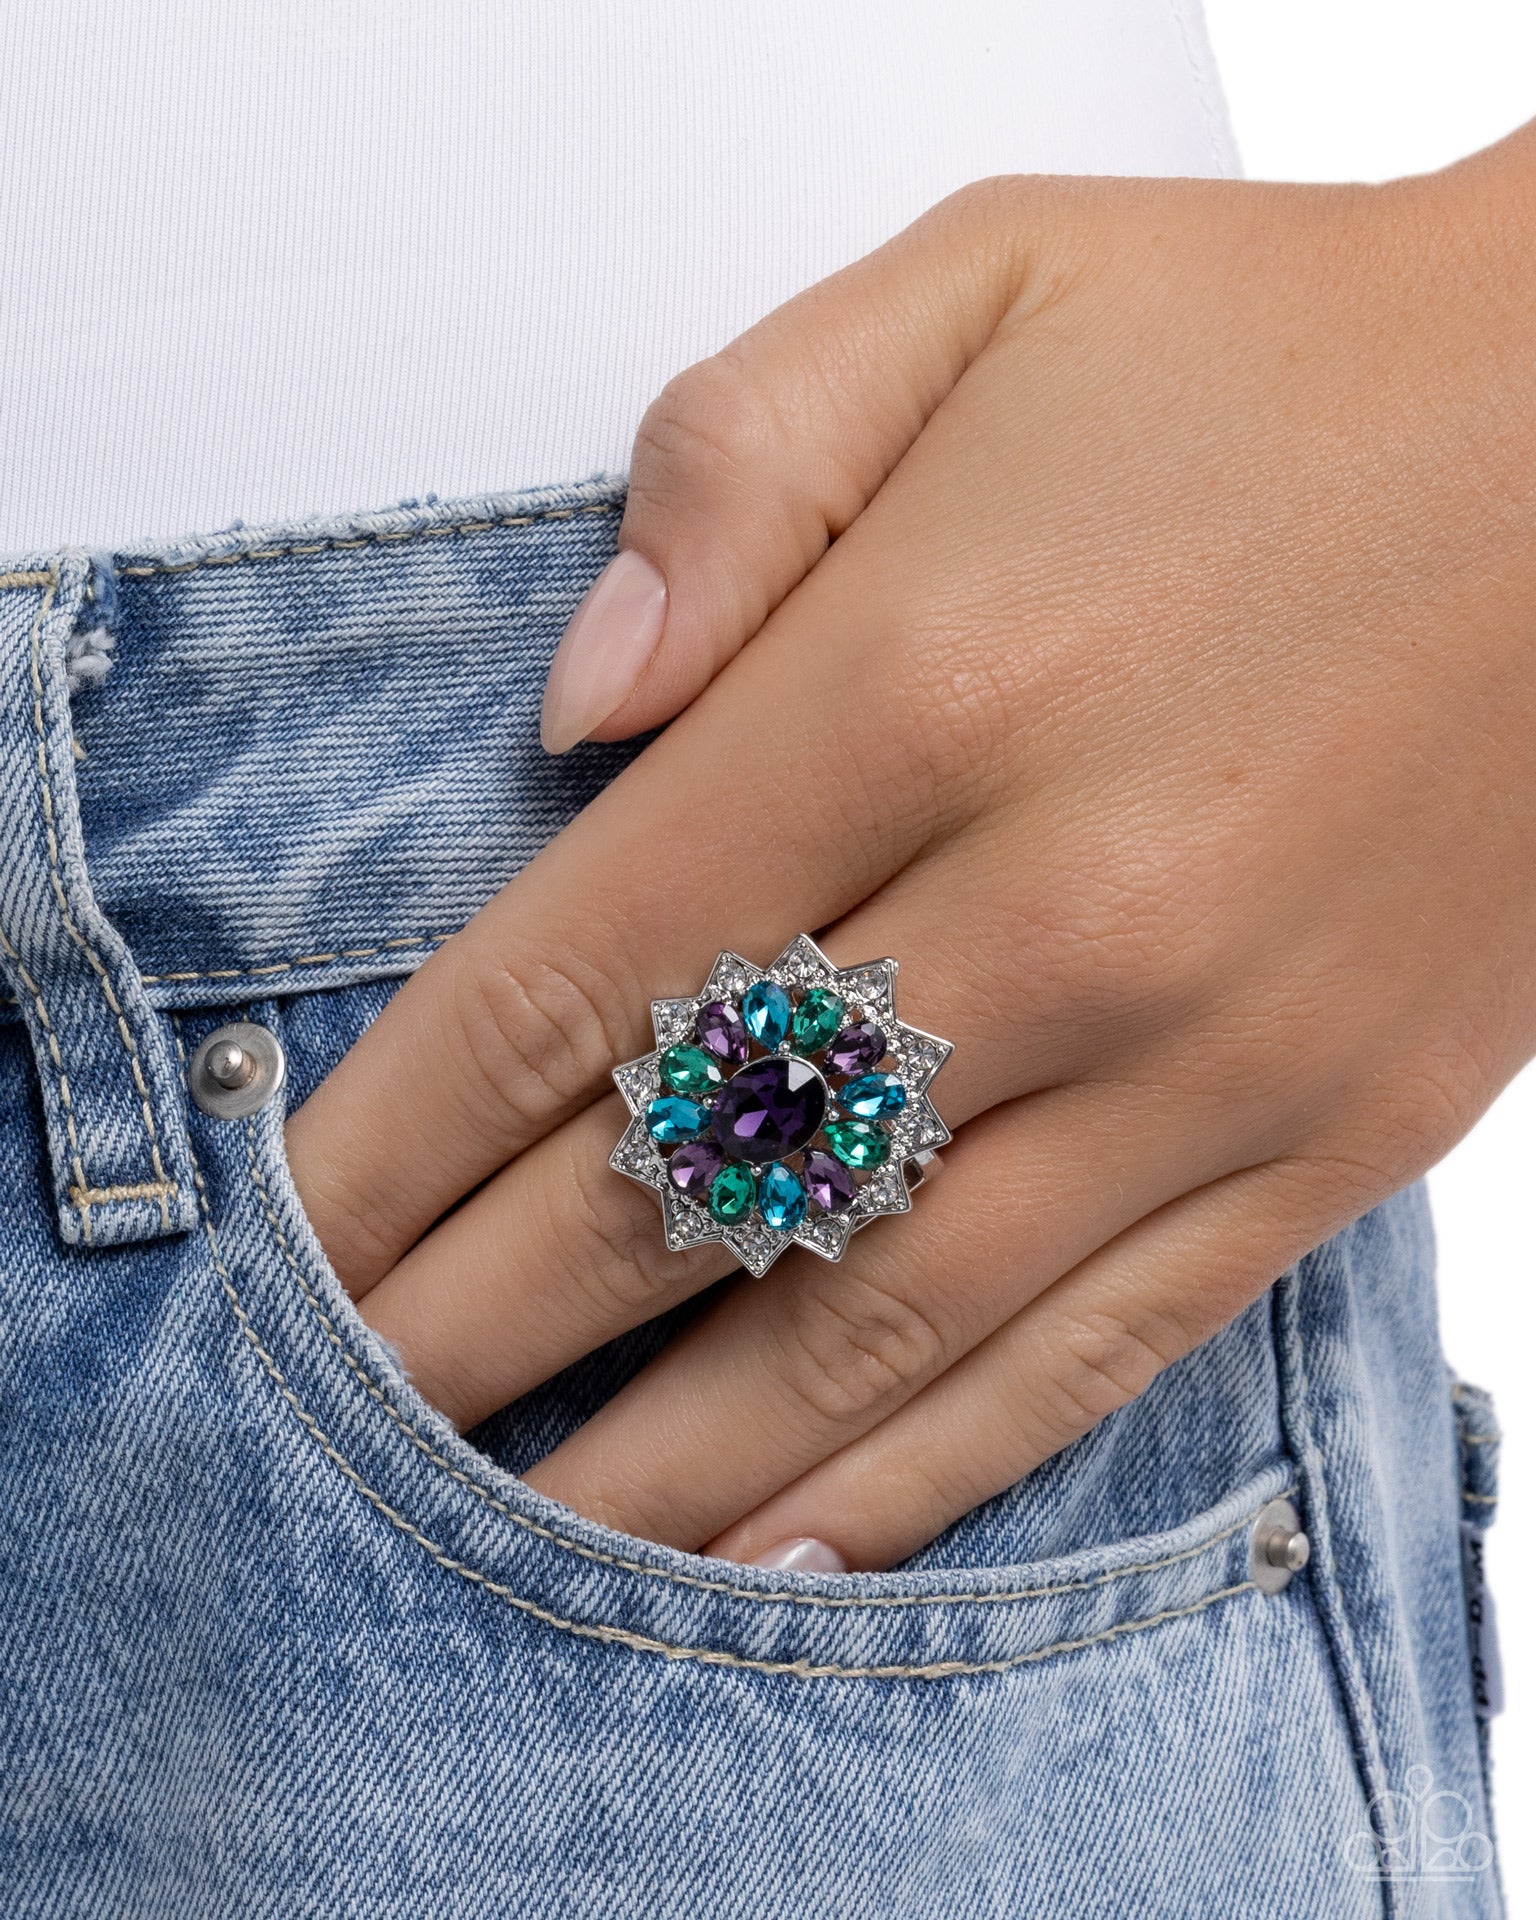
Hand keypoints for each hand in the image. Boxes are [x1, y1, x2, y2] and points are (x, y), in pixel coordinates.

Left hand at [286, 129, 1535, 1571]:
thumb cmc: (1285, 359)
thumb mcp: (977, 282)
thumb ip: (736, 470)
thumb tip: (576, 707)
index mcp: (930, 674)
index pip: (576, 974)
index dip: (401, 1136)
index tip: (296, 1236)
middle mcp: (1063, 898)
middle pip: (685, 1180)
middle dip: (478, 1324)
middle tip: (346, 1418)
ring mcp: (1210, 1049)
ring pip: (874, 1324)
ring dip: (662, 1456)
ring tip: (510, 1539)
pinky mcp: (1328, 1132)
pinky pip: (1094, 1357)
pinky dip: (925, 1472)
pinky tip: (790, 1538)